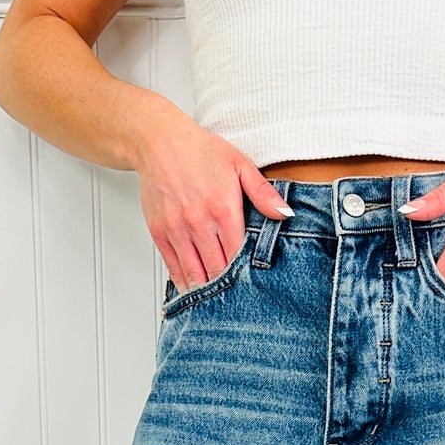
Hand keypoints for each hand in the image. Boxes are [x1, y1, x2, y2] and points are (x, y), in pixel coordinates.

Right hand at [135, 108, 292, 290]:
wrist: (158, 141)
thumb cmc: (199, 151)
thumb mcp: (239, 164)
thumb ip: (263, 193)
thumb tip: (285, 214)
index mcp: (223, 210)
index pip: (239, 256)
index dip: (246, 274)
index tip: (254, 285)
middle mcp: (199, 223)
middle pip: (217, 271)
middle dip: (228, 287)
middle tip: (239, 300)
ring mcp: (177, 230)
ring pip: (194, 274)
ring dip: (206, 290)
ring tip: (217, 302)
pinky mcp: (160, 233)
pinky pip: (173, 267)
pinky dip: (184, 282)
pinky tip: (194, 290)